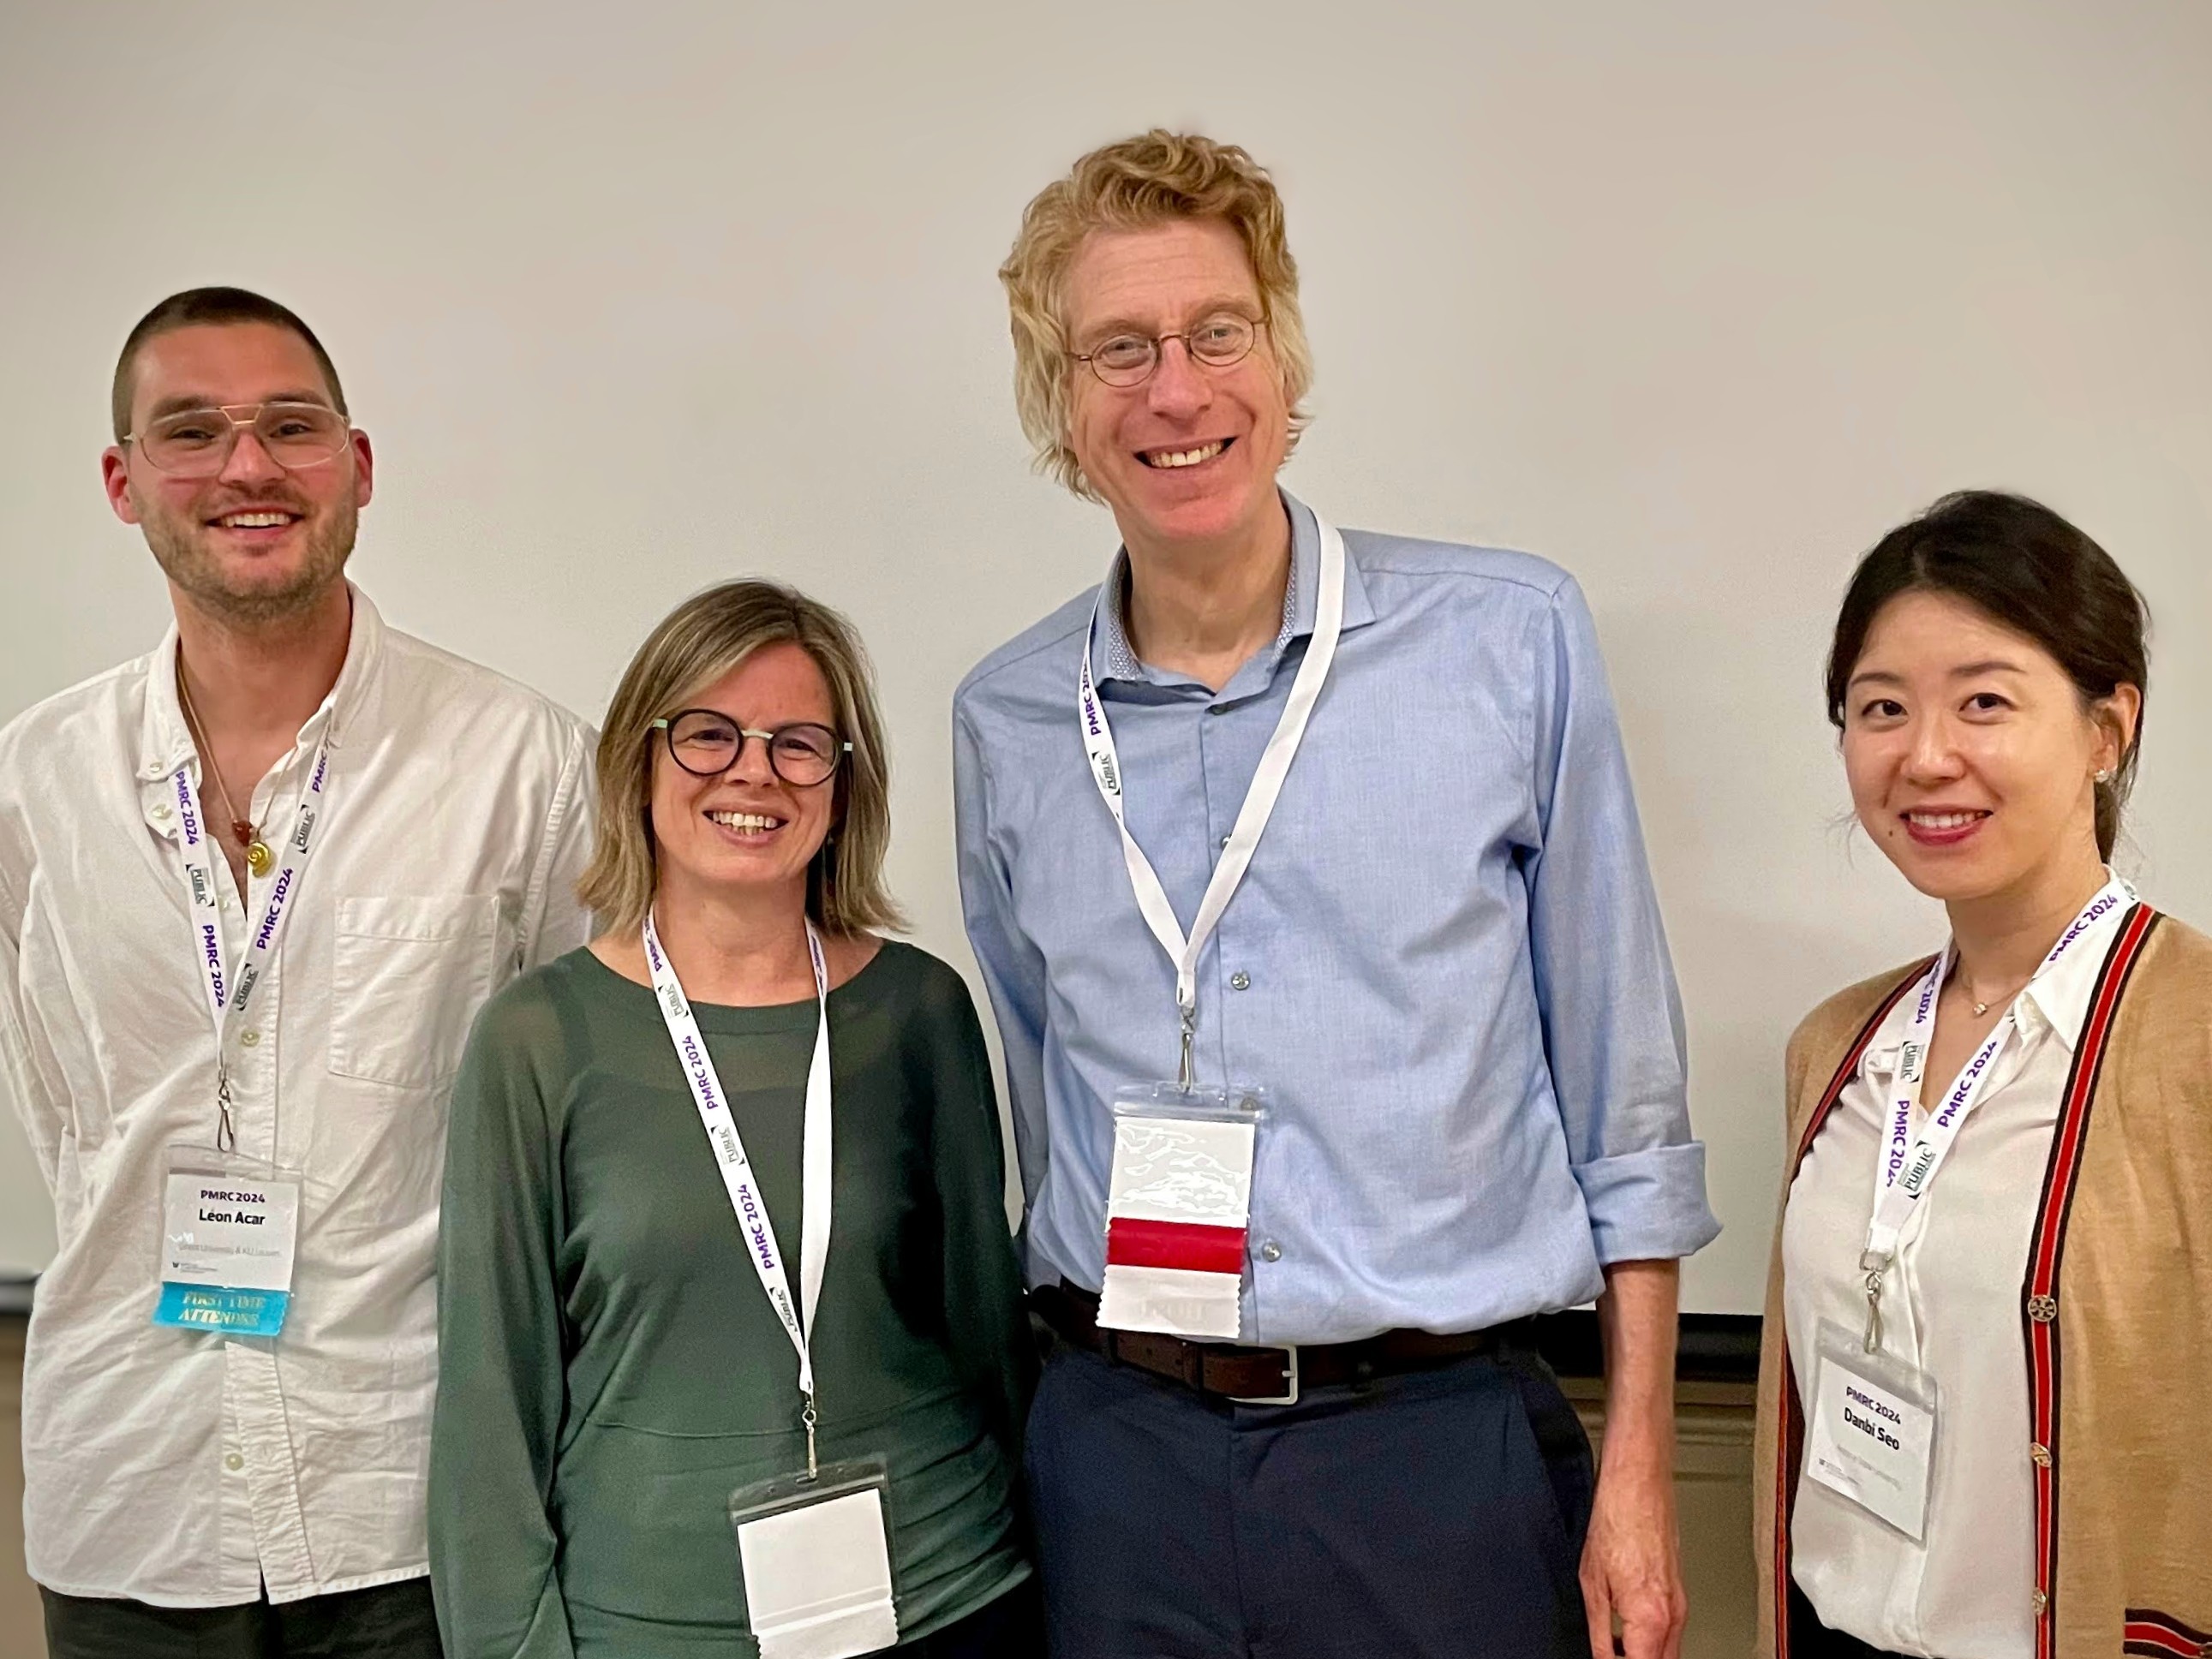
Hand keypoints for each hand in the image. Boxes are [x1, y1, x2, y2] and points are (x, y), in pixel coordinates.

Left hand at [1578, 1447, 1686, 1658]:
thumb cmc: (1615, 1519)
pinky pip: (1669, 1633)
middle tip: (1608, 1655)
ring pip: (1667, 1653)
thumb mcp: (1590, 1584)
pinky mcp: (1678, 1593)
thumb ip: (1598, 1634)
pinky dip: (1649, 1641)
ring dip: (1642, 1655)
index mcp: (1651, 1618)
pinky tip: (1625, 1632)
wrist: (1638, 1483)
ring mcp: (1680, 1604)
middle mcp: (1673, 1615)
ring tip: (1613, 1648)